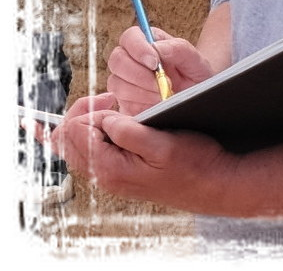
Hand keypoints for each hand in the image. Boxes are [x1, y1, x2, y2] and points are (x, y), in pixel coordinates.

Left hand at [52, 94, 236, 213]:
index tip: (113, 100)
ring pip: (78, 145)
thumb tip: (104, 121)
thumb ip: (129, 133)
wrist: (212, 184)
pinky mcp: (120, 172)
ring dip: (90, 122)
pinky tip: (119, 122)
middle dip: (82, 114)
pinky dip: (98, 132)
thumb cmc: (193, 163)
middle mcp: (105, 176)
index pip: (73, 132)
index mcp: (111, 168)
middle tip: (109, 101)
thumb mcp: (163, 143)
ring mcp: (111, 176)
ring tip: (115, 108)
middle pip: (68, 140)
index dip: (89, 109)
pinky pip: (93, 151)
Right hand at [107, 27, 215, 114]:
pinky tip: (155, 106)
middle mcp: (131, 60)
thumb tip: (156, 48)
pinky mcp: (124, 103)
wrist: (198, 100)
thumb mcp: (195, 60)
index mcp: (147, 42)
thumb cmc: (196, 75)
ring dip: (141, 92)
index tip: (155, 62)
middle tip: (160, 85)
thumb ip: (177, 48)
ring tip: (162, 96)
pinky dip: (139, 106)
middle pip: (117, 60)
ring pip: (117, 84)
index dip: (138, 48)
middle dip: (139, 74)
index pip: (129, 36)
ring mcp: (125, 82)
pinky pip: (121, 105)